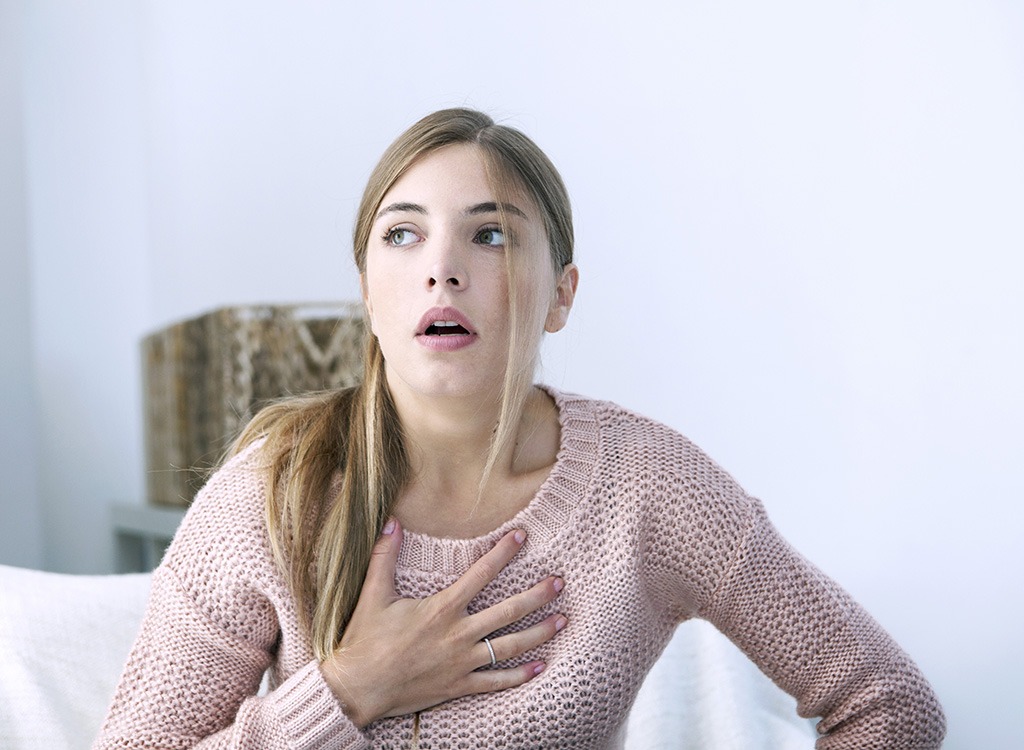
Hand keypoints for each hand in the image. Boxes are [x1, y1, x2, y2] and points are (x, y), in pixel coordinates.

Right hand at [319, 518, 566, 727]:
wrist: (358, 688)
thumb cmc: (364, 640)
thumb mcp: (373, 594)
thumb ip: (384, 556)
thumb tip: (391, 520)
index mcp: (442, 608)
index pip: (481, 574)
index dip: (504, 553)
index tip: (523, 536)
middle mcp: (459, 634)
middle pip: (509, 611)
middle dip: (538, 595)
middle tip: (560, 582)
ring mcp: (462, 662)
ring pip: (511, 646)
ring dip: (540, 633)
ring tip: (563, 620)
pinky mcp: (459, 685)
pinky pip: (496, 682)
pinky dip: (520, 676)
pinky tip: (541, 667)